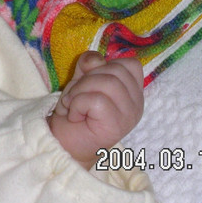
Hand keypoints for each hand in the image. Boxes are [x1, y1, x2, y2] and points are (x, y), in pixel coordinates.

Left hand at [47, 51, 143, 168]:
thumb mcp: (82, 79)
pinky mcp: (117, 125)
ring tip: (73, 106)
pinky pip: (96, 100)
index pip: (131, 64)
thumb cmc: (76, 110)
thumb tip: (95, 60)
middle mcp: (137, 103)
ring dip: (79, 91)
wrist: (64, 142)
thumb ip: (89, 65)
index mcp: (132, 91)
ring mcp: (130, 115)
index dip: (105, 65)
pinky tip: (75, 116)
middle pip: (115, 70)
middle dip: (86, 79)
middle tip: (76, 96)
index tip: (90, 81)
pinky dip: (78, 104)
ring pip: (107, 83)